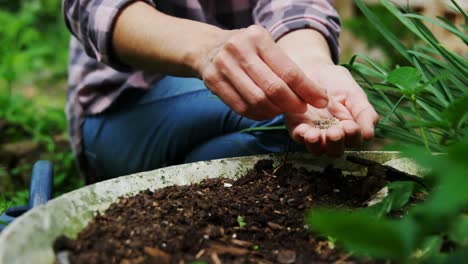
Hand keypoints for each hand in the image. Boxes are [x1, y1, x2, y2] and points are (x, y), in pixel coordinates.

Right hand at [198, 25, 328, 119]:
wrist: (208, 47)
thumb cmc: (247, 50)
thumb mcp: (265, 46)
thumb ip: (285, 67)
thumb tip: (315, 95)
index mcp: (258, 37)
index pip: (289, 70)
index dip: (308, 90)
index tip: (321, 101)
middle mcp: (239, 49)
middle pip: (273, 89)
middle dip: (292, 104)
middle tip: (302, 109)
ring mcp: (223, 65)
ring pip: (257, 101)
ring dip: (275, 111)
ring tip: (281, 109)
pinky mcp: (212, 81)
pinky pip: (241, 108)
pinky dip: (258, 114)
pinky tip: (265, 112)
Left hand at [285, 64, 378, 156]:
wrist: (314, 69)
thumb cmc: (337, 82)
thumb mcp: (354, 94)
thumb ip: (364, 112)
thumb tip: (369, 135)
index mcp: (349, 128)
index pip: (354, 140)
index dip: (353, 136)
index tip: (351, 126)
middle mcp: (332, 135)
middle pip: (335, 150)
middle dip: (335, 143)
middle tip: (334, 132)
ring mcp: (314, 132)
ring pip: (316, 149)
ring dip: (317, 144)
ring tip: (316, 135)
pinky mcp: (297, 127)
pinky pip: (298, 137)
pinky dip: (301, 136)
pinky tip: (304, 130)